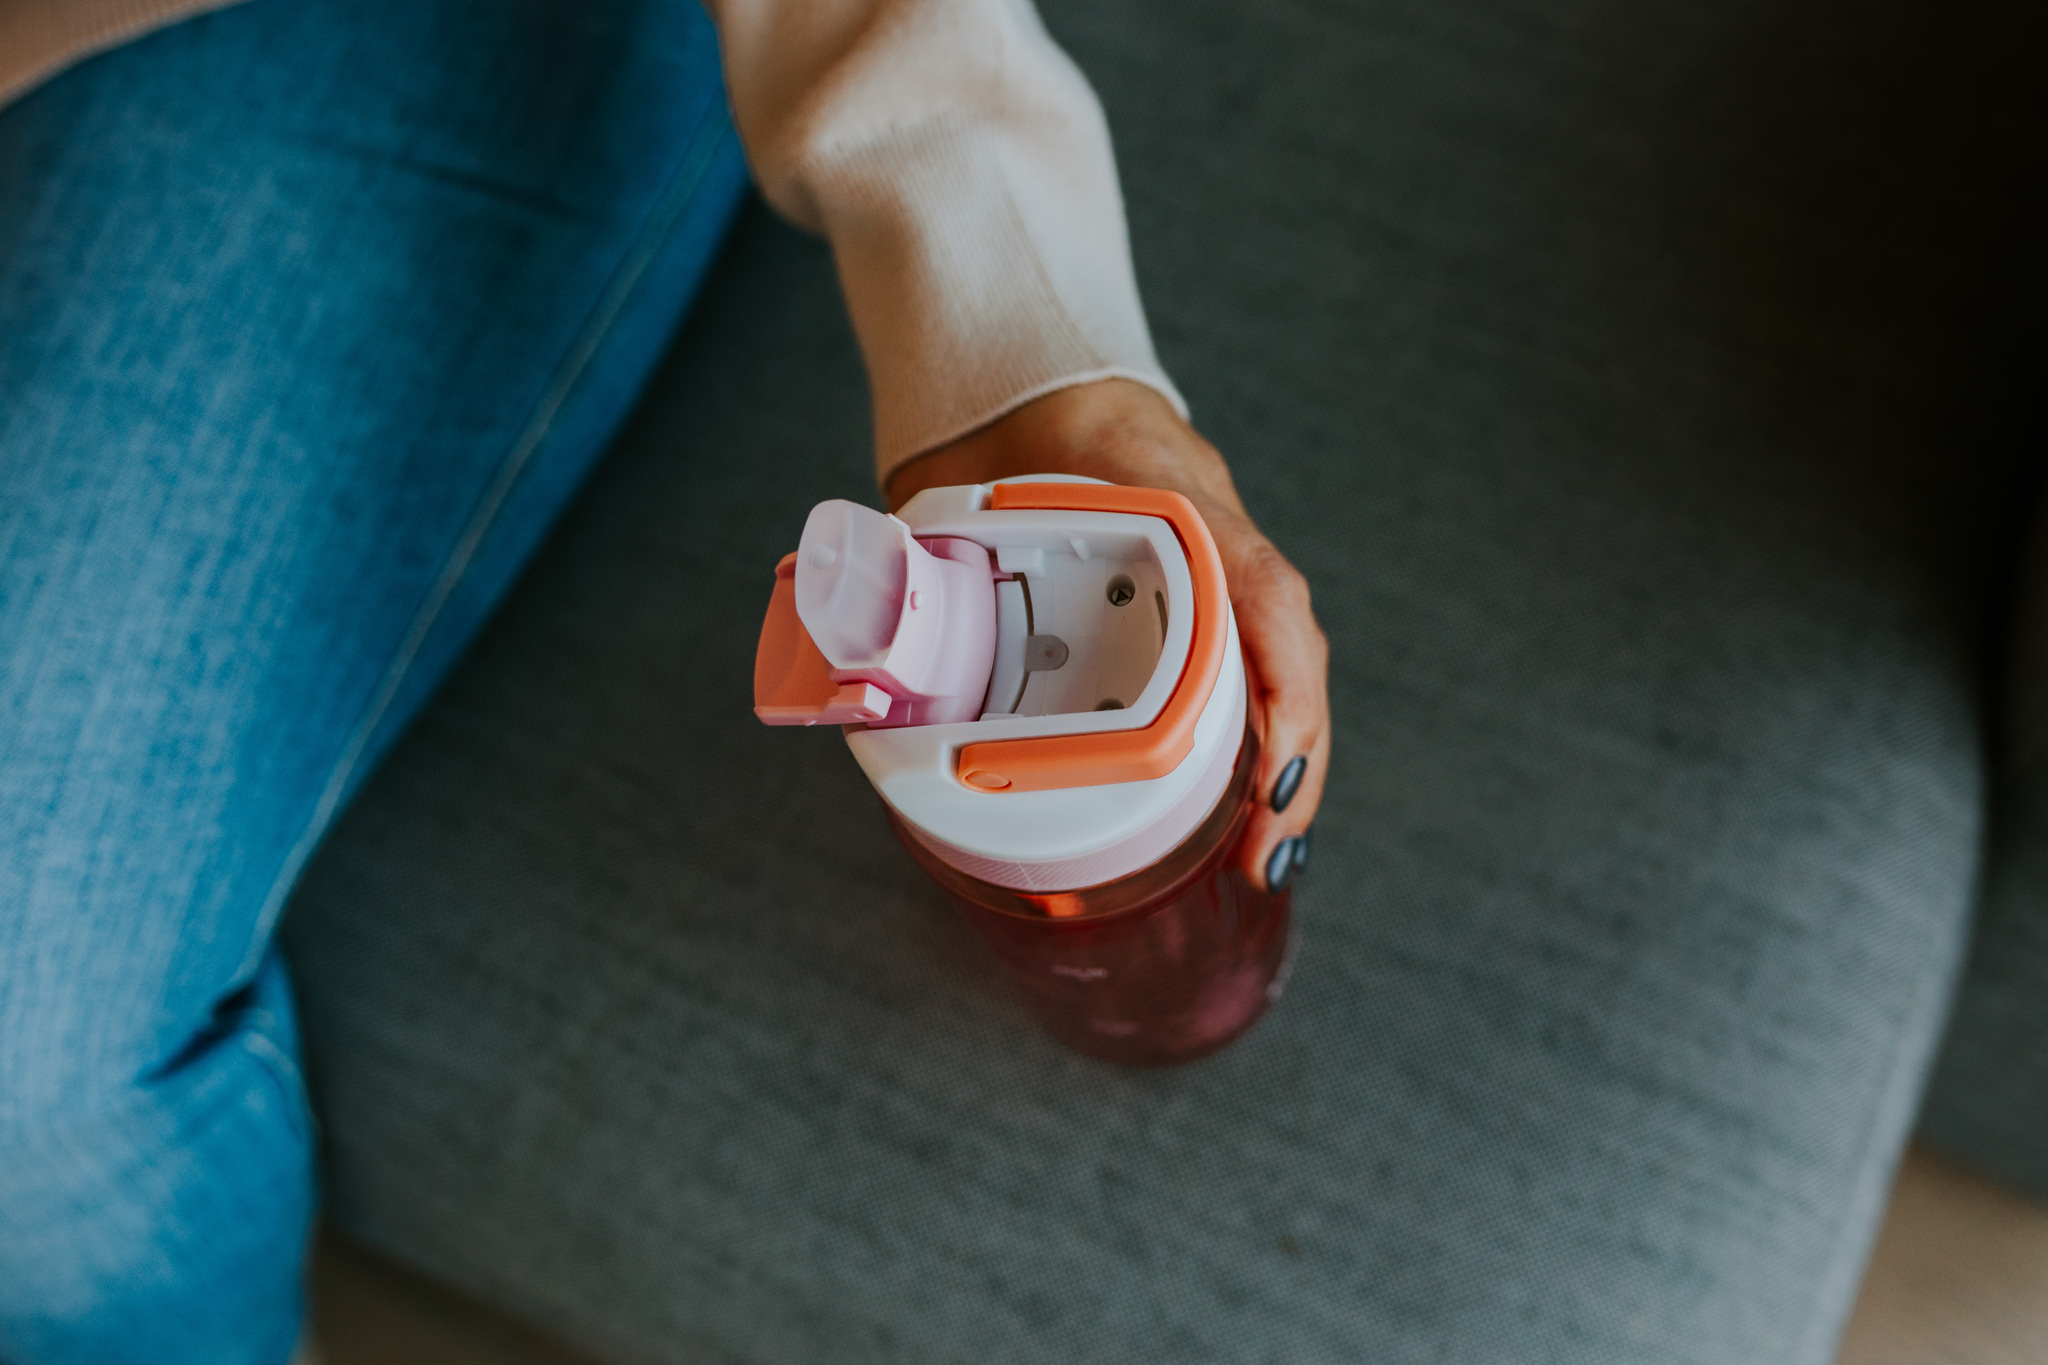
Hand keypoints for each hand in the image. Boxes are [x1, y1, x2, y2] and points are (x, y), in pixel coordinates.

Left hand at [885, 379, 1328, 889]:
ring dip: (1280, 762)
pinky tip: (1238, 803)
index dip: (1280, 687)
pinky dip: (1250, 735)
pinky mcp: (1197, 588)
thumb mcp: (958, 482)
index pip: (1258, 586)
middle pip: (1286, 645)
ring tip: (1258, 853)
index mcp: (1169, 487)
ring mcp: (1214, 555)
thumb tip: (867, 654)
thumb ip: (921, 555)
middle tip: (1261, 853)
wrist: (1027, 369)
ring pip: (1276, 661)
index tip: (1271, 777)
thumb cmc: (1002, 414)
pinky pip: (1244, 661)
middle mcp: (1211, 524)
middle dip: (1291, 760)